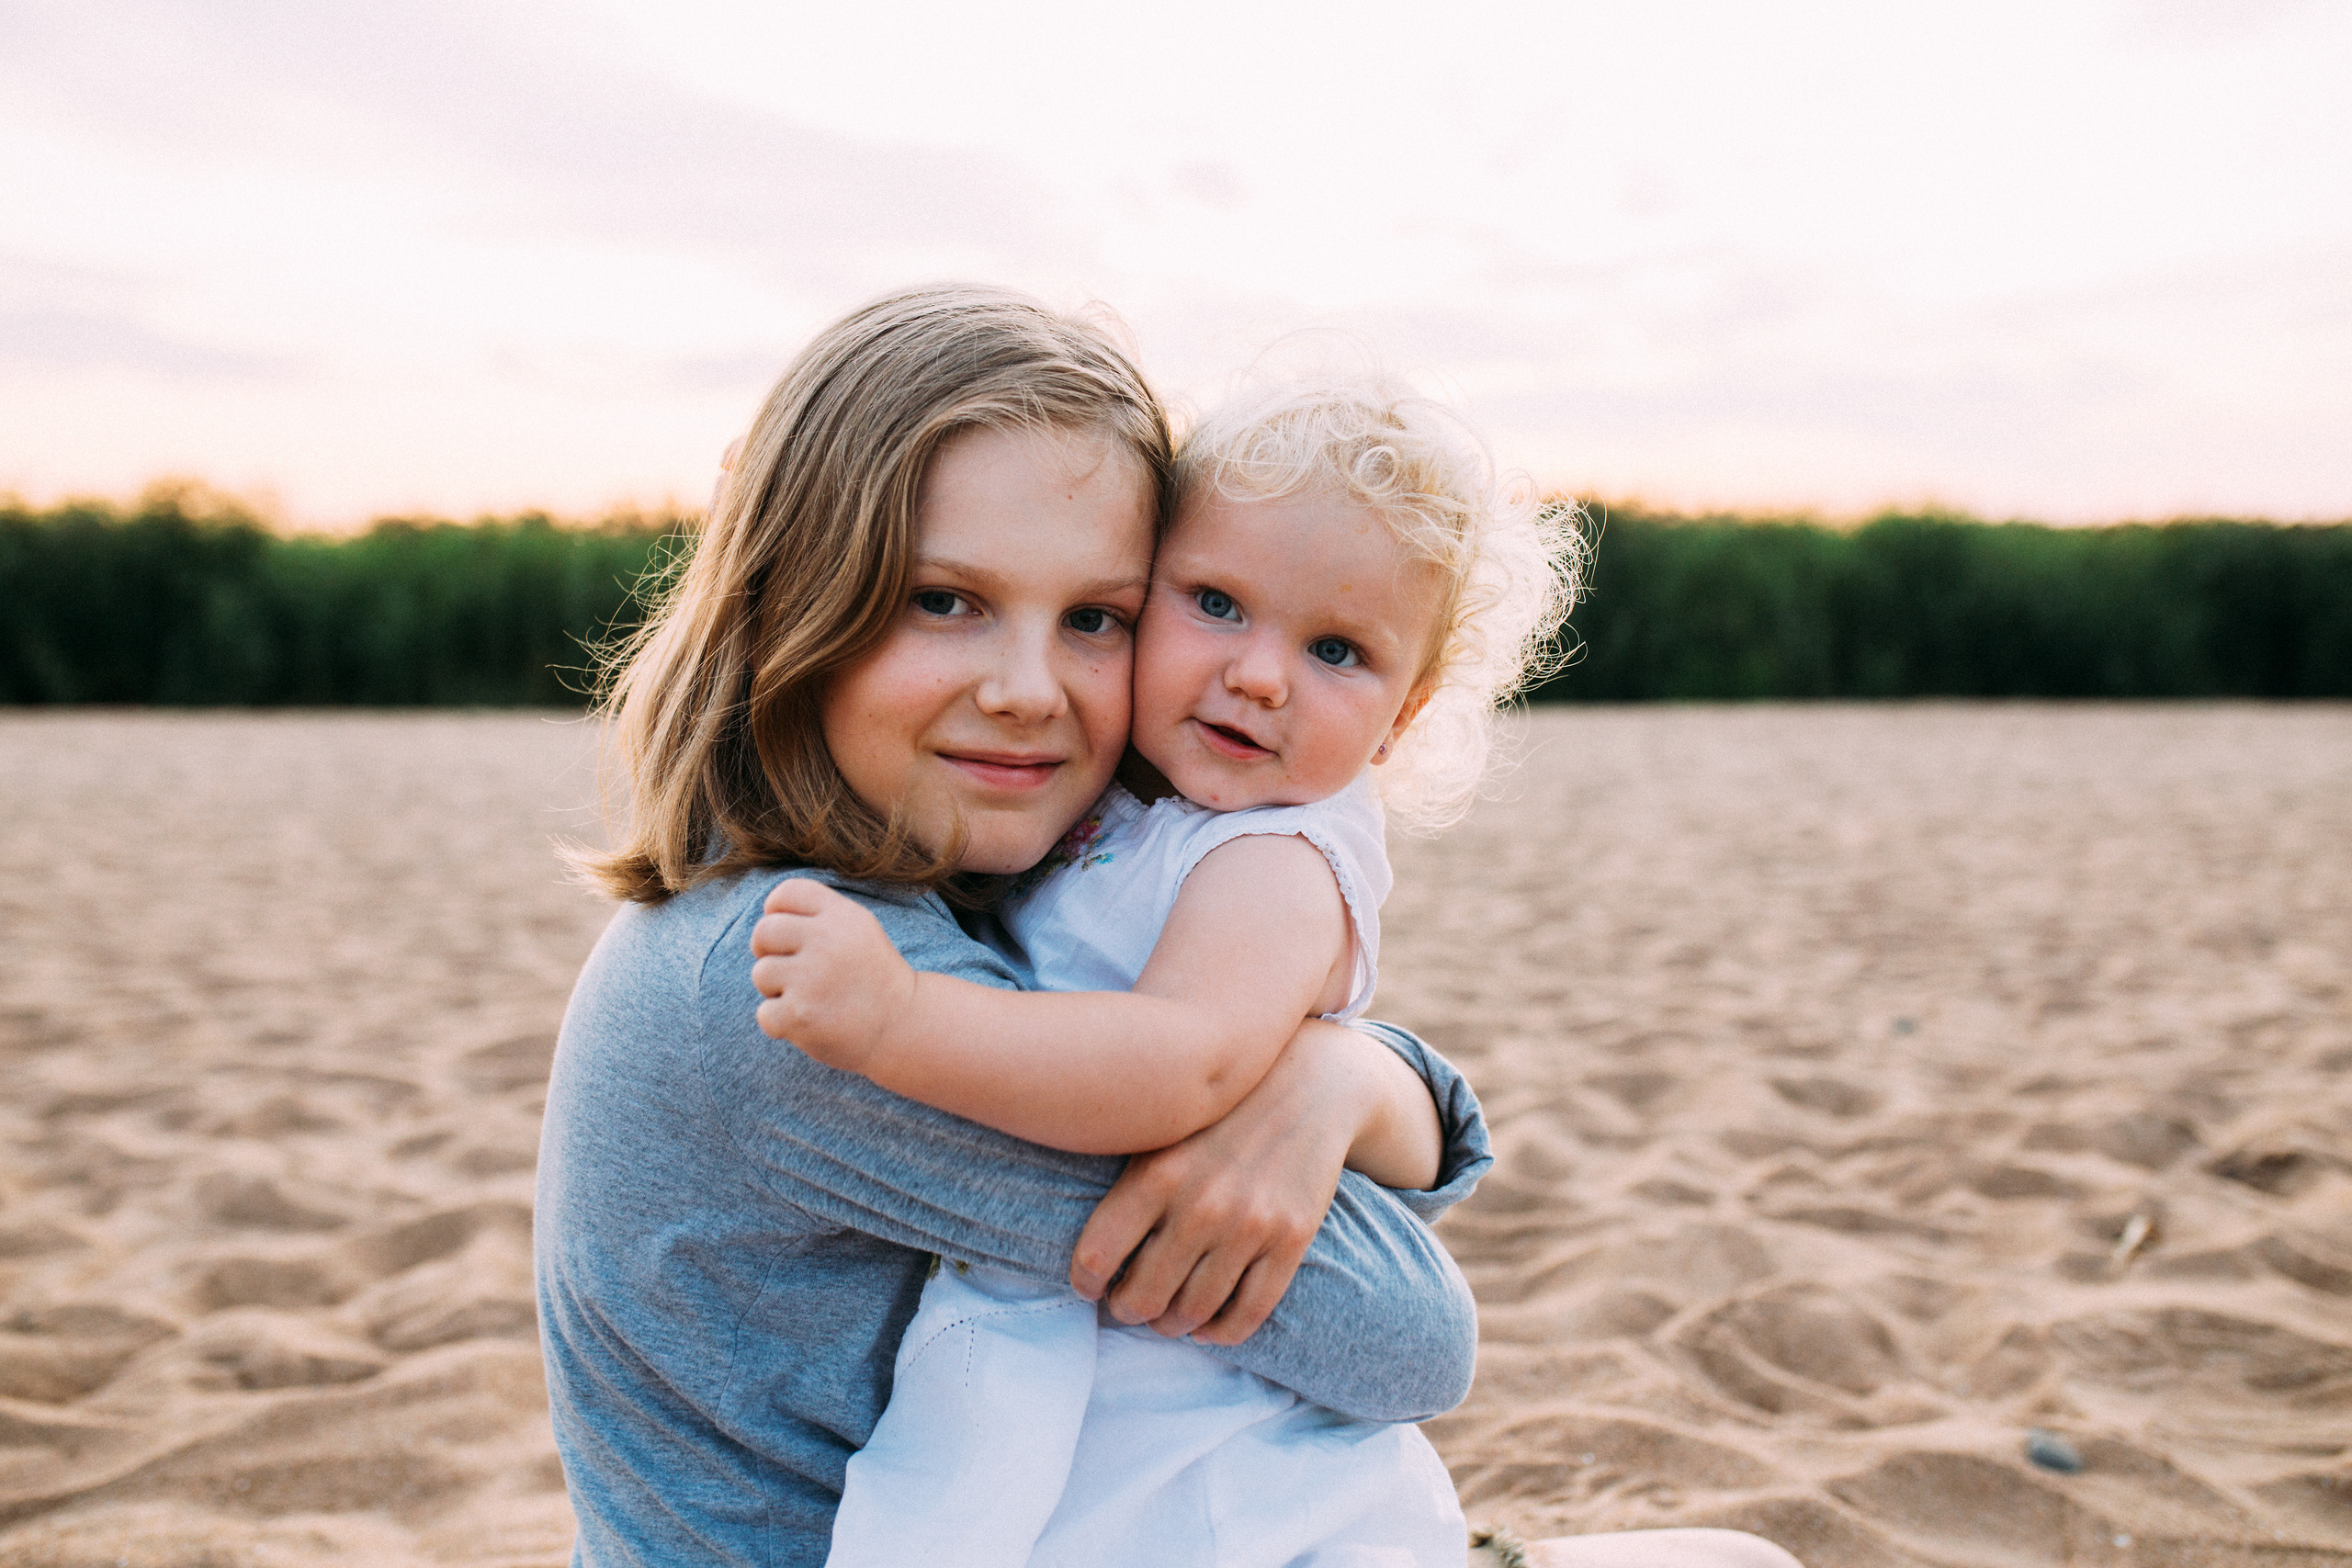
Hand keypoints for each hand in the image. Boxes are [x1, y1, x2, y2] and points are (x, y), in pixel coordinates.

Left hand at [748, 879, 915, 1074]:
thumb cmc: (872, 978)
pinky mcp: (800, 1015)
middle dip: (766, 951)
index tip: (787, 935)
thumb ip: (819, 915)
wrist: (903, 1026)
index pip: (786, 893)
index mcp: (842, 916)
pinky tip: (810, 1022)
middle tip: (789, 969)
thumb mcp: (859, 930)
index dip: (775, 912)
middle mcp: (826, 941)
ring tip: (808, 998)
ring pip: (761, 973)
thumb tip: (767, 918)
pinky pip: (764, 1013)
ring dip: (776, 990)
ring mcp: (812, 979)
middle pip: (764, 931)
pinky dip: (781, 1023)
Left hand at [1070, 1020, 1368, 1346]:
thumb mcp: (1165, 1129)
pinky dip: (1221, 1333)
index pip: (1097, 1257)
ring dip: (1171, 1325)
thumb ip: (1129, 1184)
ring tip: (1164, 1318)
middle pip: (1143, 1297)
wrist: (1311, 1083)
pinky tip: (1206, 1327)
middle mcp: (1201, 1205)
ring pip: (1193, 1312)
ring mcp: (1249, 1226)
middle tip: (1126, 1306)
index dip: (1085, 1282)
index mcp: (1157, 1174)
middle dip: (1127, 1310)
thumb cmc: (1223, 1111)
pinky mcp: (1290, 1240)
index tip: (1088, 1286)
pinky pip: (1248, 1313)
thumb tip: (1091, 1252)